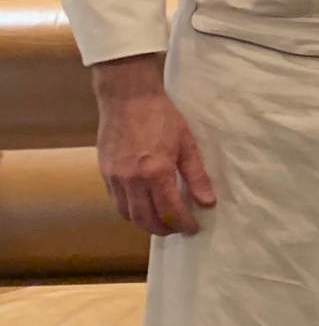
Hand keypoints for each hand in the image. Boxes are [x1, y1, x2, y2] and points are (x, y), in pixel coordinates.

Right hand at [93, 55, 215, 235]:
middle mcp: (132, 179)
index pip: (170, 212)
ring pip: (127, 214)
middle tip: (177, 227)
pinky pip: (116, 200)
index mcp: (156, 172)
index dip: (183, 224)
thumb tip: (207, 202)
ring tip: (160, 219)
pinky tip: (142, 203)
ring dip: (144, 222)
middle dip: (164, 229)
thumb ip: (196, 176)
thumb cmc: (161, 116)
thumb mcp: (187, 144)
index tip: (192, 227)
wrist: (128, 96)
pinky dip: (130, 208)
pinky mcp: (104, 171)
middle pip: (146, 220)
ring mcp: (115, 176)